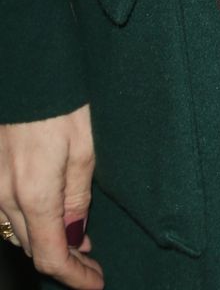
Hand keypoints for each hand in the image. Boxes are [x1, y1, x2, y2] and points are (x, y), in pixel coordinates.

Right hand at [0, 106, 102, 285]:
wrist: (28, 67)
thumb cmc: (60, 100)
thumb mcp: (83, 148)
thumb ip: (77, 197)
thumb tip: (76, 235)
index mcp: (34, 192)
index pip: (51, 255)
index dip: (75, 276)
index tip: (96, 281)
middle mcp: (4, 196)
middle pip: (32, 248)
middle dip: (64, 259)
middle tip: (92, 260)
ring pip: (16, 232)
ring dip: (45, 240)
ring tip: (76, 239)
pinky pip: (5, 213)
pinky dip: (28, 221)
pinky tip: (49, 214)